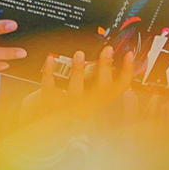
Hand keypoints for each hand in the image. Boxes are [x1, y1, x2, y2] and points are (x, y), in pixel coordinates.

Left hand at [20, 46, 134, 123]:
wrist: (39, 118)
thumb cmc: (63, 102)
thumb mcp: (84, 92)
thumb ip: (94, 80)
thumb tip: (104, 57)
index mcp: (97, 100)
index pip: (119, 89)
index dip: (127, 72)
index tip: (129, 55)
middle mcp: (85, 105)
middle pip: (102, 90)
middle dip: (106, 69)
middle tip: (107, 50)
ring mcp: (67, 105)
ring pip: (76, 91)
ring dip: (79, 71)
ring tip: (80, 54)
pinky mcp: (47, 102)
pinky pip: (49, 86)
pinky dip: (49, 71)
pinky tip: (51, 58)